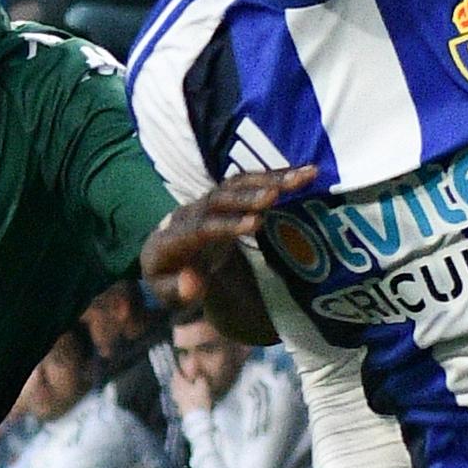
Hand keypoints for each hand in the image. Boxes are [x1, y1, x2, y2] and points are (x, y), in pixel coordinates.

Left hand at [140, 161, 313, 338]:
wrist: (165, 257)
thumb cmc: (168, 280)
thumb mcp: (165, 294)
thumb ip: (176, 291)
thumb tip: (193, 282)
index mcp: (173, 237)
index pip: (200, 228)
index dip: (227, 224)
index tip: (255, 224)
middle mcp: (190, 212)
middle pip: (218, 199)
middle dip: (248, 196)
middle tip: (277, 194)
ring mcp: (208, 201)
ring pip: (237, 185)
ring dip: (269, 179)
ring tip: (303, 176)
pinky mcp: (224, 197)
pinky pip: (248, 183)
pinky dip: (274, 177)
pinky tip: (302, 174)